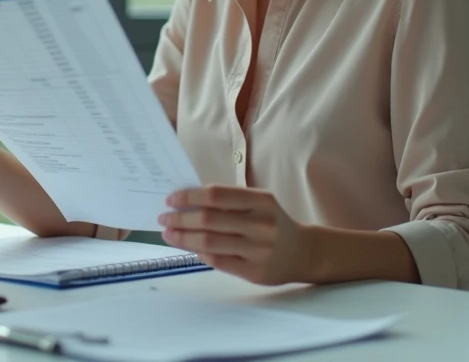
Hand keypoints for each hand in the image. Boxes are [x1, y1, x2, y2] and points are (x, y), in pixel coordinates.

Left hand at [158, 185, 314, 284]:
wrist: (304, 252)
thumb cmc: (273, 222)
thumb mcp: (260, 203)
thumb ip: (229, 202)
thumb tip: (187, 202)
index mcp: (262, 201)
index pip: (216, 195)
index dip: (189, 197)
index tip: (171, 199)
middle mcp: (261, 224)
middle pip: (209, 219)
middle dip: (180, 218)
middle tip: (164, 217)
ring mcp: (258, 250)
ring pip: (209, 242)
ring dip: (182, 237)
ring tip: (169, 233)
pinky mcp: (254, 272)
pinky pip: (217, 261)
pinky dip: (198, 253)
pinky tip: (188, 247)